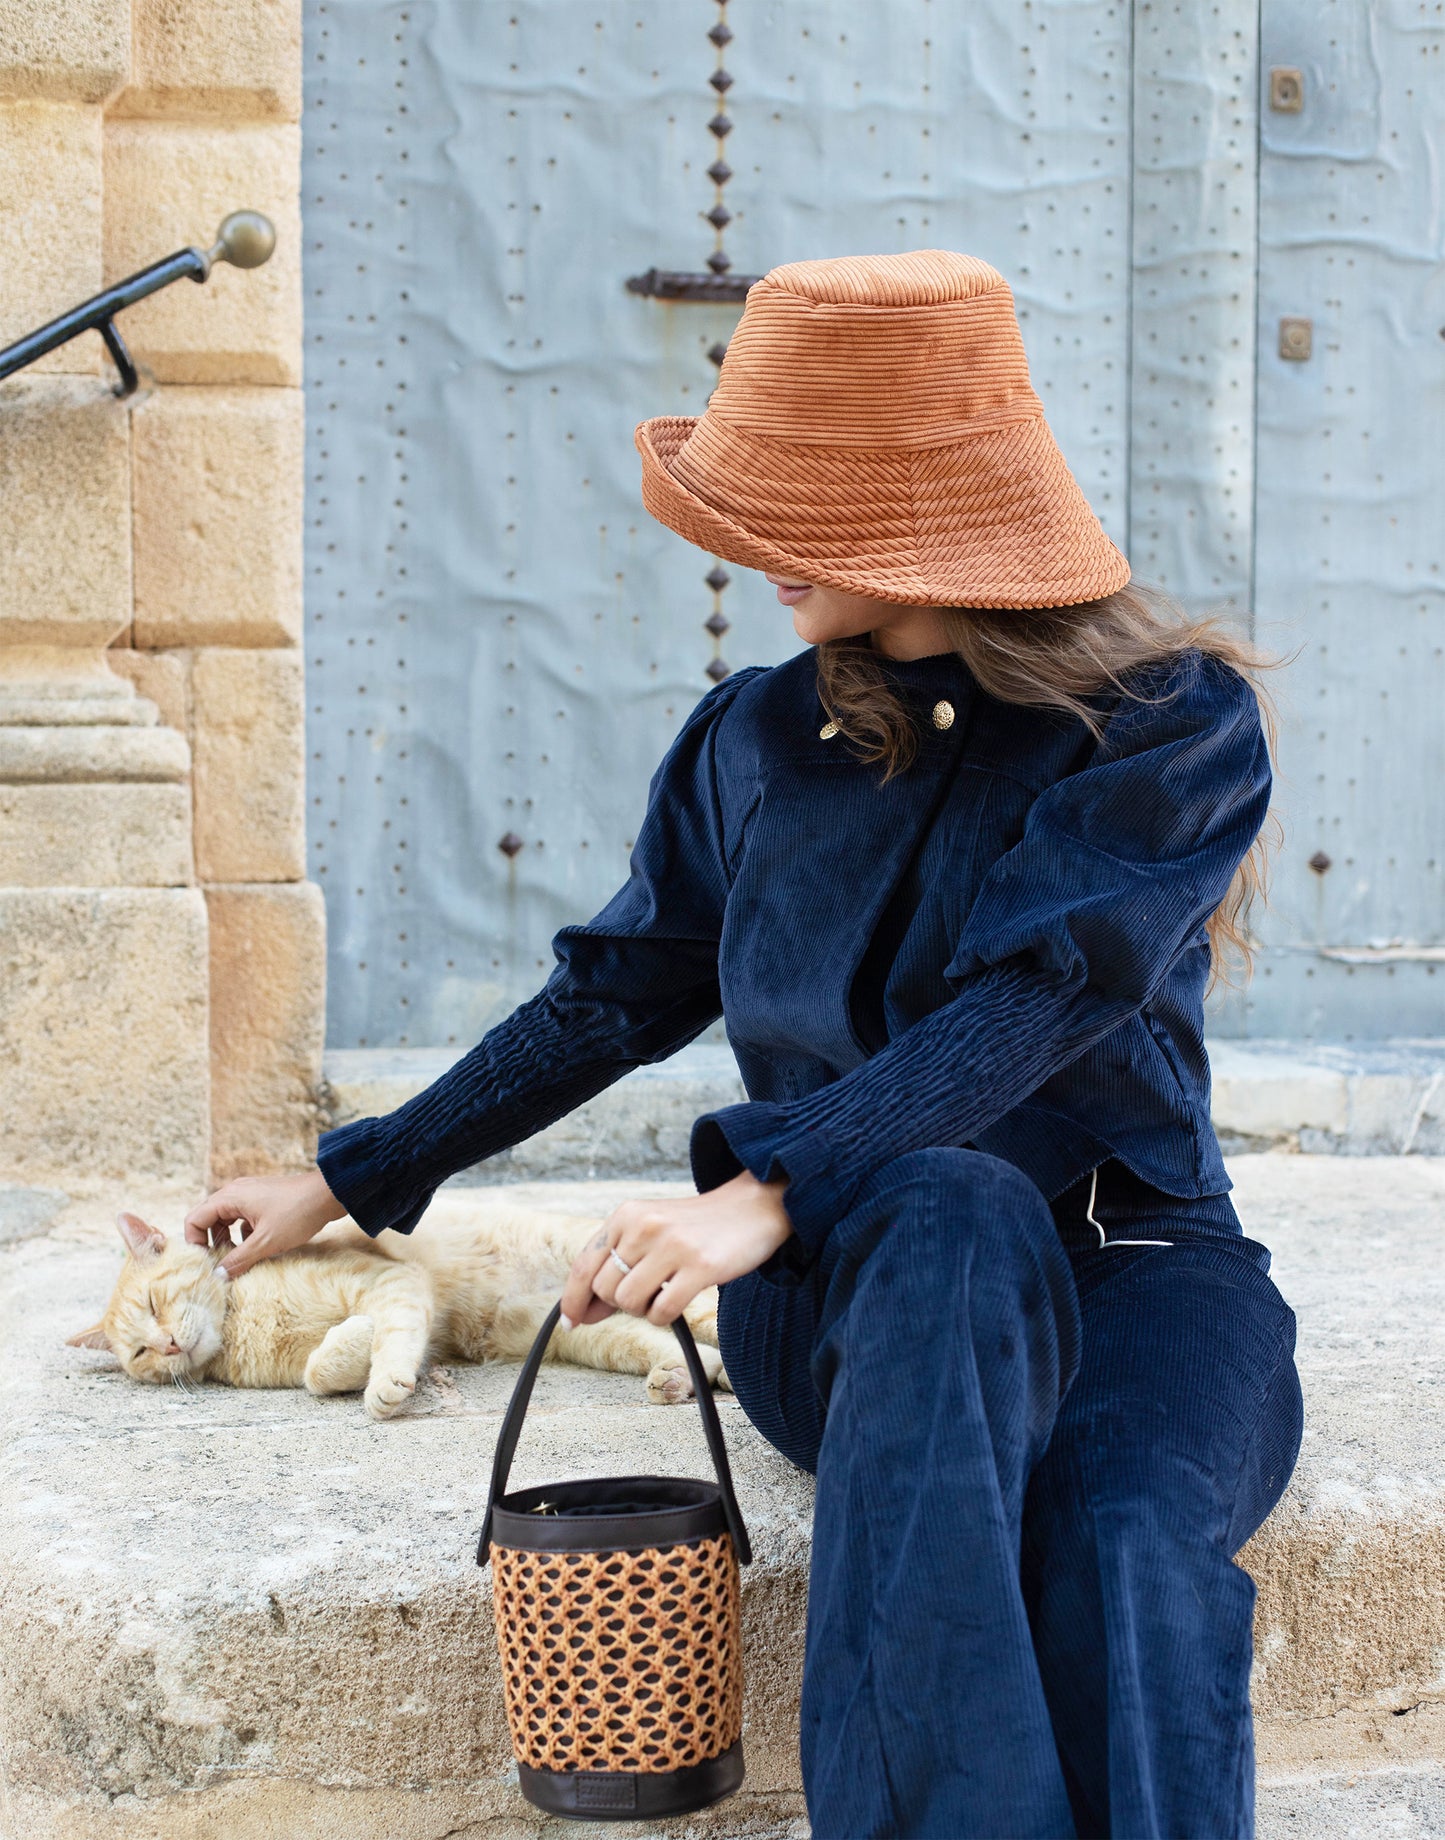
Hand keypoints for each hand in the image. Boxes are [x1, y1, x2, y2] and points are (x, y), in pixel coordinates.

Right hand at [184, 1168, 347, 1280]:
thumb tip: (217, 1275)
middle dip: (211, 1243)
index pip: (194, 1219)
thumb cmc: (298, 1214)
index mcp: (229, 1197)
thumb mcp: (266, 1242)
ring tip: (239, 1259)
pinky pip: (243, 1218)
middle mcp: (235, 1192)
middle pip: (208, 1219)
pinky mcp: (264, 1200)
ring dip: (228, 1240)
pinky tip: (258, 1248)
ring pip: (226, 1220)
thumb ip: (239, 1259)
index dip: (194, 1243)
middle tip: (221, 1264)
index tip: (206, 1263)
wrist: (331, 1194)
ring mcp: (250, 1194)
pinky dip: (245, 1234)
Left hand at [560, 1169, 793, 1328]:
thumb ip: (617, 1265)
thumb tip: (583, 1313)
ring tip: (665, 1291)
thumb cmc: (695, 1227)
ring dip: (643, 1309)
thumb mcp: (650, 1231)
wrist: (752, 1208)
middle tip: (648, 1292)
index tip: (571, 1322)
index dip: (573, 1299)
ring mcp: (673, 1246)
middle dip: (620, 1302)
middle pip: (604, 1289)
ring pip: (628, 1302)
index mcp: (627, 1214)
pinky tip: (679, 1298)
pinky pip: (662, 1311)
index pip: (584, 1264)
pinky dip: (664, 1315)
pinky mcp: (700, 1267)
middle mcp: (644, 1226)